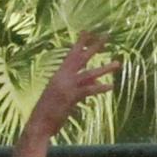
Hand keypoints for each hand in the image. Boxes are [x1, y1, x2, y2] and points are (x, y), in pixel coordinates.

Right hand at [18, 36, 111, 156]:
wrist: (38, 124)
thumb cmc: (49, 112)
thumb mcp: (66, 97)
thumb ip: (82, 86)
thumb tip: (99, 82)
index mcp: (59, 75)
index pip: (72, 55)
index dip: (80, 43)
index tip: (88, 32)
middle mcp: (62, 77)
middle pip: (81, 58)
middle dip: (94, 46)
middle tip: (106, 35)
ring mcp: (66, 86)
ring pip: (89, 74)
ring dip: (105, 69)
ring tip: (118, 63)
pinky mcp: (70, 97)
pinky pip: (88, 91)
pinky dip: (100, 89)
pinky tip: (111, 86)